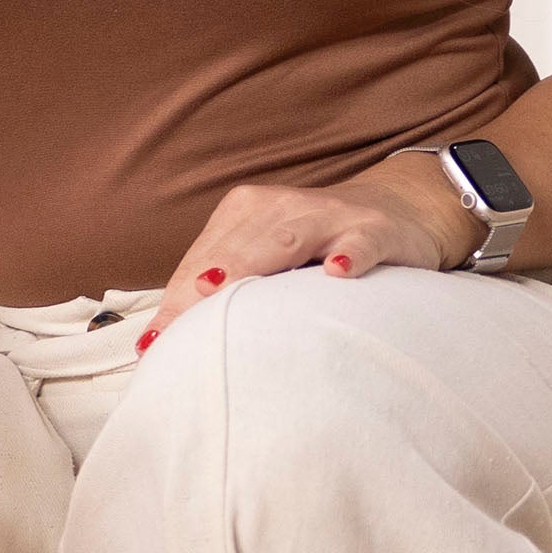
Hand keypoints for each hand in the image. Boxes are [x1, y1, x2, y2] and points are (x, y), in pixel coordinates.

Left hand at [137, 158, 481, 351]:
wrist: (399, 209)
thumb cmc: (316, 248)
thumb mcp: (269, 260)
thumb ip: (226, 291)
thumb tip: (166, 343)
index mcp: (244, 214)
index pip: (202, 262)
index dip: (175, 301)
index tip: (153, 345)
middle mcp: (280, 207)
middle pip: (233, 251)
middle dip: (199, 289)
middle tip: (175, 330)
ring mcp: (328, 215)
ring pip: (286, 239)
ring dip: (254, 263)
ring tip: (221, 290)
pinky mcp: (375, 228)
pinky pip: (358, 241)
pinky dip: (349, 253)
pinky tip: (338, 270)